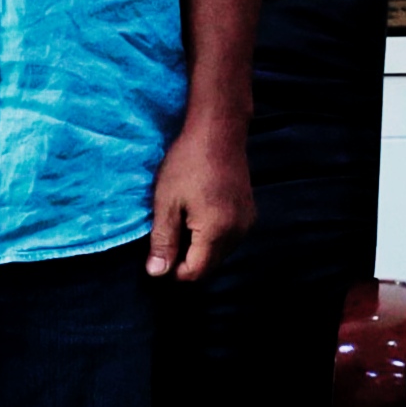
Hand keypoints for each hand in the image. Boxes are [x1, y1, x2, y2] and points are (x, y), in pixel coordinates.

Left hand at [148, 115, 252, 280]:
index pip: (196, 272)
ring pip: (220, 253)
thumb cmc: (186, 164)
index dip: (173, 271)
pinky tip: (195, 216)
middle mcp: (238, 233)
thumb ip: (163, 240)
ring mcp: (247, 223)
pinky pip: (229, 238)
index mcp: (217, 232)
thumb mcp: (166, 202)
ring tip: (178, 224)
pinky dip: (211, 237)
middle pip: (210, 265)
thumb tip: (156, 273)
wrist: (218, 133)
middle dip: (186, 261)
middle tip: (164, 238)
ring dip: (199, 249)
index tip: (156, 257)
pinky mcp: (249, 213)